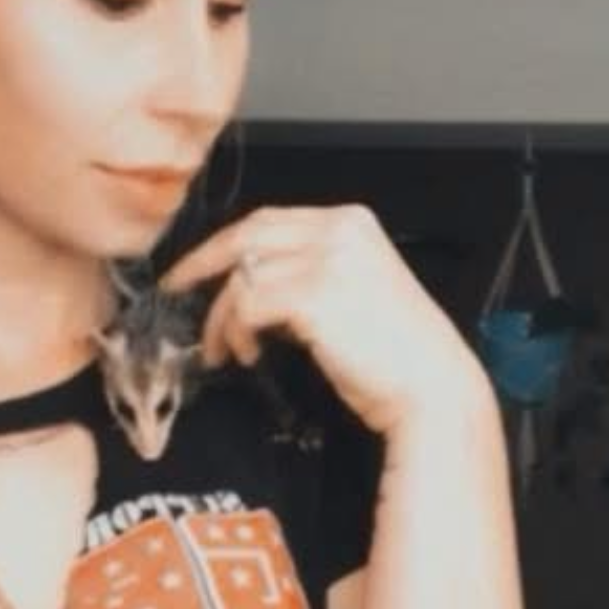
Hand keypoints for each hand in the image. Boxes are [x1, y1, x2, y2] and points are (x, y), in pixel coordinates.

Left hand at [159, 202, 491, 440]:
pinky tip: (246, 355)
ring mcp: (327, 259)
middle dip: (203, 263)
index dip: (225, 245)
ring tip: (226, 349)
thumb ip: (312, 277)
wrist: (430, 387)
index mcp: (352, 224)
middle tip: (177, 292)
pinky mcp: (313, 294)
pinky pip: (247, 304)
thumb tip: (255, 290)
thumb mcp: (355, 295)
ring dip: (222, 316)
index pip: (270, 221)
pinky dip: (235, 331)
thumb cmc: (396, 357)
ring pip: (241, 274)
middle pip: (247, 234)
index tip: (197, 269)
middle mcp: (339, 230)